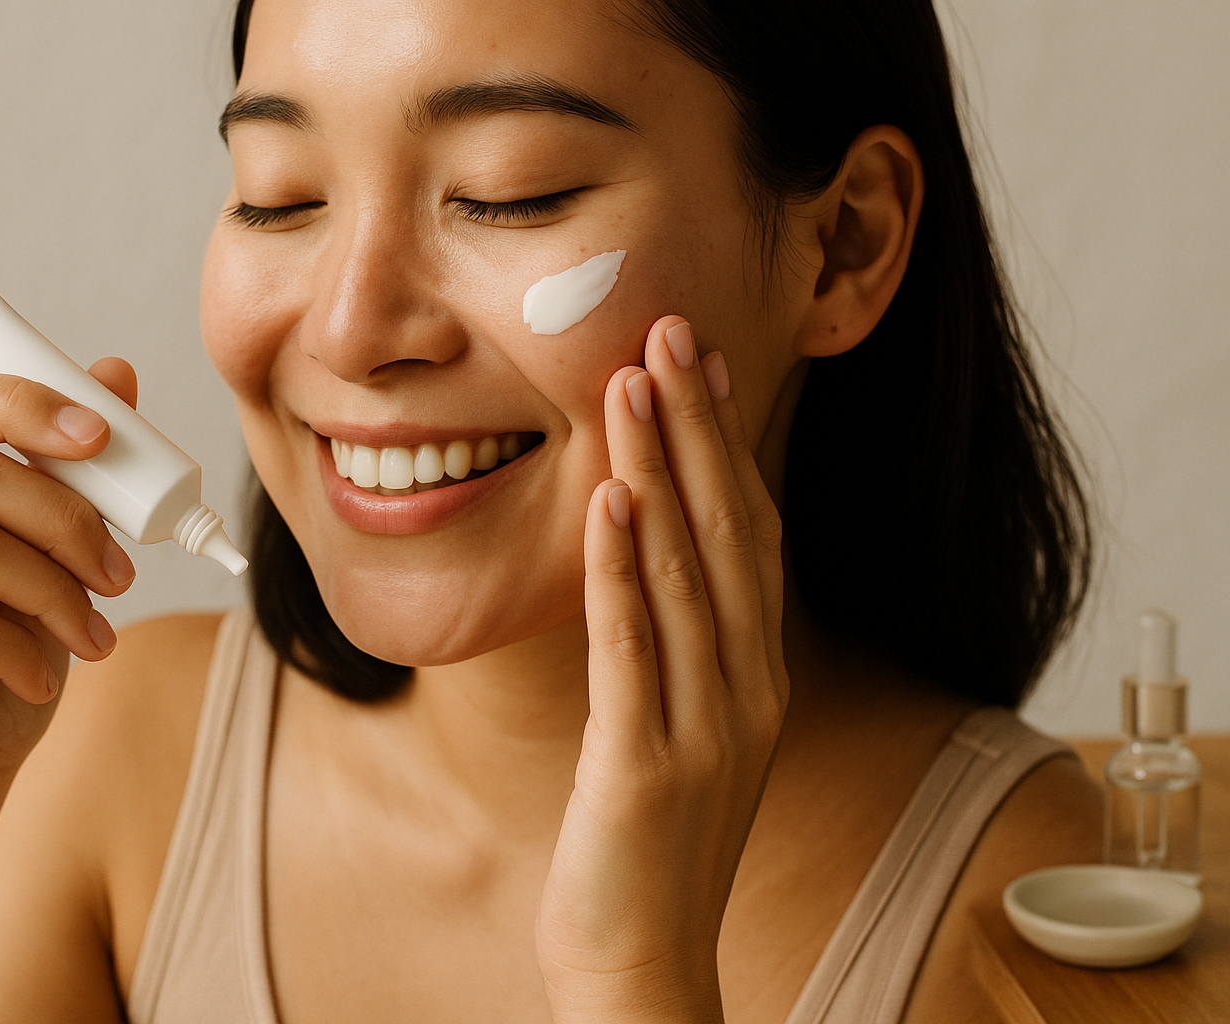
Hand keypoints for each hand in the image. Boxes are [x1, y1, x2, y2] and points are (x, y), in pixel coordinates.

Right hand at [0, 358, 139, 870]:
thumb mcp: (46, 568)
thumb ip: (65, 477)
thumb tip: (115, 372)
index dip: (23, 404)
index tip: (104, 434)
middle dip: (66, 516)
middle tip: (122, 573)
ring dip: (54, 590)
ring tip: (91, 637)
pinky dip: (22, 651)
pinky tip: (42, 680)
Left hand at [536, 317, 787, 1023]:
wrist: (641, 964)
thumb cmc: (650, 845)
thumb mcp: (684, 730)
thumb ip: (682, 649)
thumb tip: (656, 560)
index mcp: (755, 676)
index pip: (747, 535)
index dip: (727, 445)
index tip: (704, 363)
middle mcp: (745, 689)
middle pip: (726, 533)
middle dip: (698, 428)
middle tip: (669, 332)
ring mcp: (704, 727)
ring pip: (685, 574)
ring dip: (660, 471)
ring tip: (633, 385)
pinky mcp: (646, 766)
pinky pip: (633, 649)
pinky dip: (623, 570)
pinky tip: (610, 500)